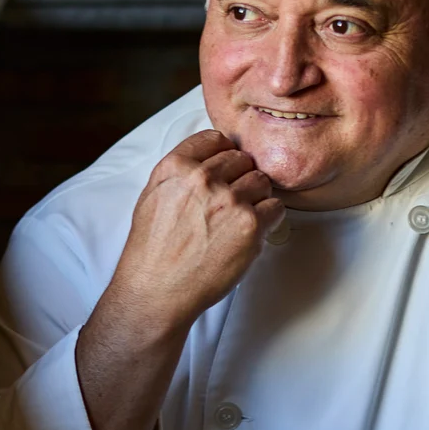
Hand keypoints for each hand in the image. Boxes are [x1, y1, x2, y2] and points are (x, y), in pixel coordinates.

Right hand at [105, 129, 284, 332]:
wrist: (157, 290)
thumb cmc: (153, 250)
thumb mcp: (153, 195)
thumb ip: (181, 172)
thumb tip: (208, 159)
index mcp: (177, 166)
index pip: (216, 139)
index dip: (223, 156)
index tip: (225, 171)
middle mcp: (203, 179)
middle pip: (243, 160)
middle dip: (240, 178)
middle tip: (230, 203)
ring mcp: (230, 200)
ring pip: (262, 181)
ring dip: (256, 198)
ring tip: (238, 220)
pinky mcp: (250, 225)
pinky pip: (275, 208)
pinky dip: (268, 219)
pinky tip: (250, 232)